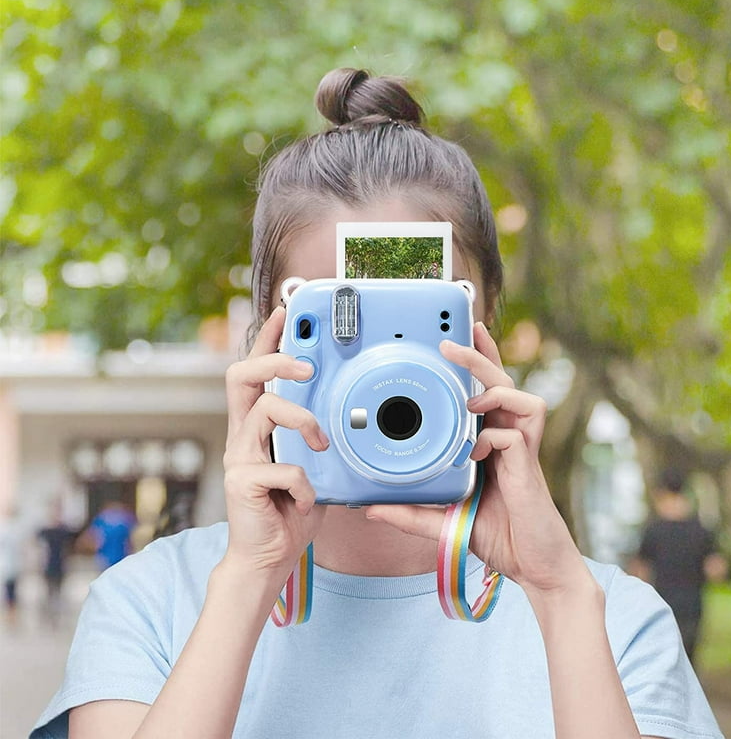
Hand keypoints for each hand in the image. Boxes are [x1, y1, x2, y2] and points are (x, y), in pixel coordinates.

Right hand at [222, 306, 326, 576]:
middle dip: (275, 361)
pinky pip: (282, 468)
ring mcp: (238, 457)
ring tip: (322, 443)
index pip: (256, 373)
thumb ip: (320, 441)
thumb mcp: (314, 467)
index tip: (283, 312)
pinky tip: (308, 503)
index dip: (266, 340)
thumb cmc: (291, 510)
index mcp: (257, 427)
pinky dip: (305, 486)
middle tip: (307, 368)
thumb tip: (349, 418)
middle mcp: (242, 435)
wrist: (268, 559)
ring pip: (266, 411)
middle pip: (241, 376)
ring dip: (303, 422)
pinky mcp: (241, 483)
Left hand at [367, 322, 592, 600]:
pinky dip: (496, 436)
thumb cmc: (496, 536)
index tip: (460, 334)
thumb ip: (411, 514)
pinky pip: (517, 436)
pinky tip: (479, 450)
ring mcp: (522, 453)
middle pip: (503, 383)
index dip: (478, 361)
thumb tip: (371, 509)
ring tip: (470, 403)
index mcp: (491, 442)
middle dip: (481, 356)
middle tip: (451, 343)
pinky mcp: (529, 470)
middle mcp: (509, 440)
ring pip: (523, 399)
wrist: (534, 567)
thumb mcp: (444, 522)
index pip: (487, 391)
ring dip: (496, 393)